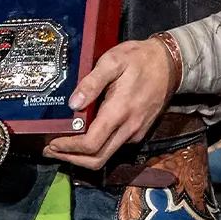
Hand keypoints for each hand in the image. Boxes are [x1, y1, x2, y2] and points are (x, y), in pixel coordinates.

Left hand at [44, 36, 175, 170]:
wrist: (170, 64)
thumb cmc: (139, 59)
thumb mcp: (113, 61)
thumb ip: (92, 82)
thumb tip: (73, 104)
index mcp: (119, 112)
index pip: (91, 144)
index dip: (69, 148)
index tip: (51, 143)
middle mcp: (128, 129)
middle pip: (97, 159)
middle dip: (71, 159)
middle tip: (50, 150)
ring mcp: (134, 133)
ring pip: (105, 157)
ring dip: (82, 157)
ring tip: (61, 146)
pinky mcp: (138, 132)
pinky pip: (114, 148)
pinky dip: (95, 149)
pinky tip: (82, 137)